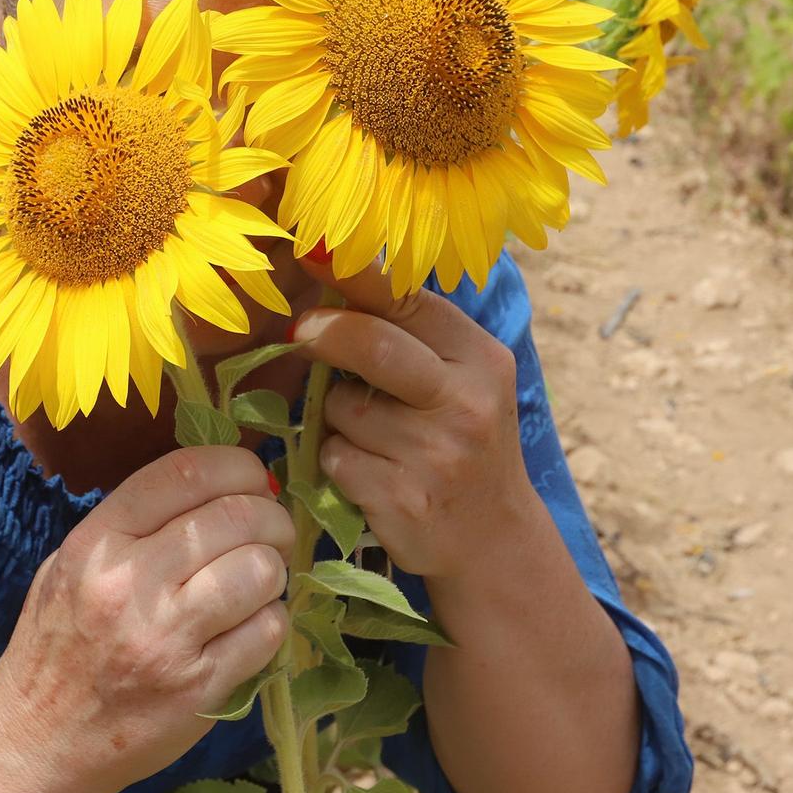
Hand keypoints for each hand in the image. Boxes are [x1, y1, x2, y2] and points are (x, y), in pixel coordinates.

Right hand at [0, 445, 293, 792]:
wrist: (39, 743)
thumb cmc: (57, 647)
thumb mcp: (69, 566)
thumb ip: (132, 525)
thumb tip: (218, 485)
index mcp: (96, 544)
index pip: (185, 473)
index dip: (235, 464)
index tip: (251, 476)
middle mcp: (131, 585)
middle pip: (236, 516)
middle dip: (270, 516)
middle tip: (271, 531)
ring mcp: (167, 638)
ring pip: (261, 569)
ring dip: (273, 570)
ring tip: (257, 582)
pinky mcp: (199, 687)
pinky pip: (268, 631)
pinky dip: (271, 622)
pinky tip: (251, 627)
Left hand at [289, 253, 535, 579]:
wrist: (494, 540)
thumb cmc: (464, 442)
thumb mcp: (464, 380)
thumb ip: (415, 336)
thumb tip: (336, 278)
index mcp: (481, 358)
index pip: (410, 302)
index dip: (355, 275)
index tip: (312, 252)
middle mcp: (466, 402)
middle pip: (374, 346)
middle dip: (325, 333)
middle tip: (298, 331)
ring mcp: (436, 455)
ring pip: (343, 409)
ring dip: (337, 418)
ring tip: (372, 436)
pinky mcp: (403, 499)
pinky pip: (336, 458)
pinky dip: (338, 461)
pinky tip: (370, 473)